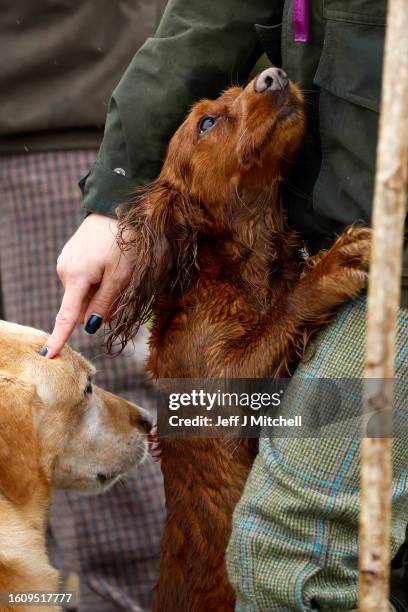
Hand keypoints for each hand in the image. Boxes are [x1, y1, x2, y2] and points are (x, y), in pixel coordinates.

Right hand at [43, 214, 132, 357]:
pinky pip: (83, 281)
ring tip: (116, 270)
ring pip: (83, 294)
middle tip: (122, 289)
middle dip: (99, 307)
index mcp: (76, 278)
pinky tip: (108, 263)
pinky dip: (96, 281)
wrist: (115, 207)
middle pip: (81, 307)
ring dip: (100, 292)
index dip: (59, 338)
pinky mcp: (71, 257)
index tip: (47, 356)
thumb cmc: (123, 242)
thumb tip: (90, 326)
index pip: (66, 316)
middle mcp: (65, 271)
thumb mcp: (122, 276)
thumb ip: (106, 303)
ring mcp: (66, 263)